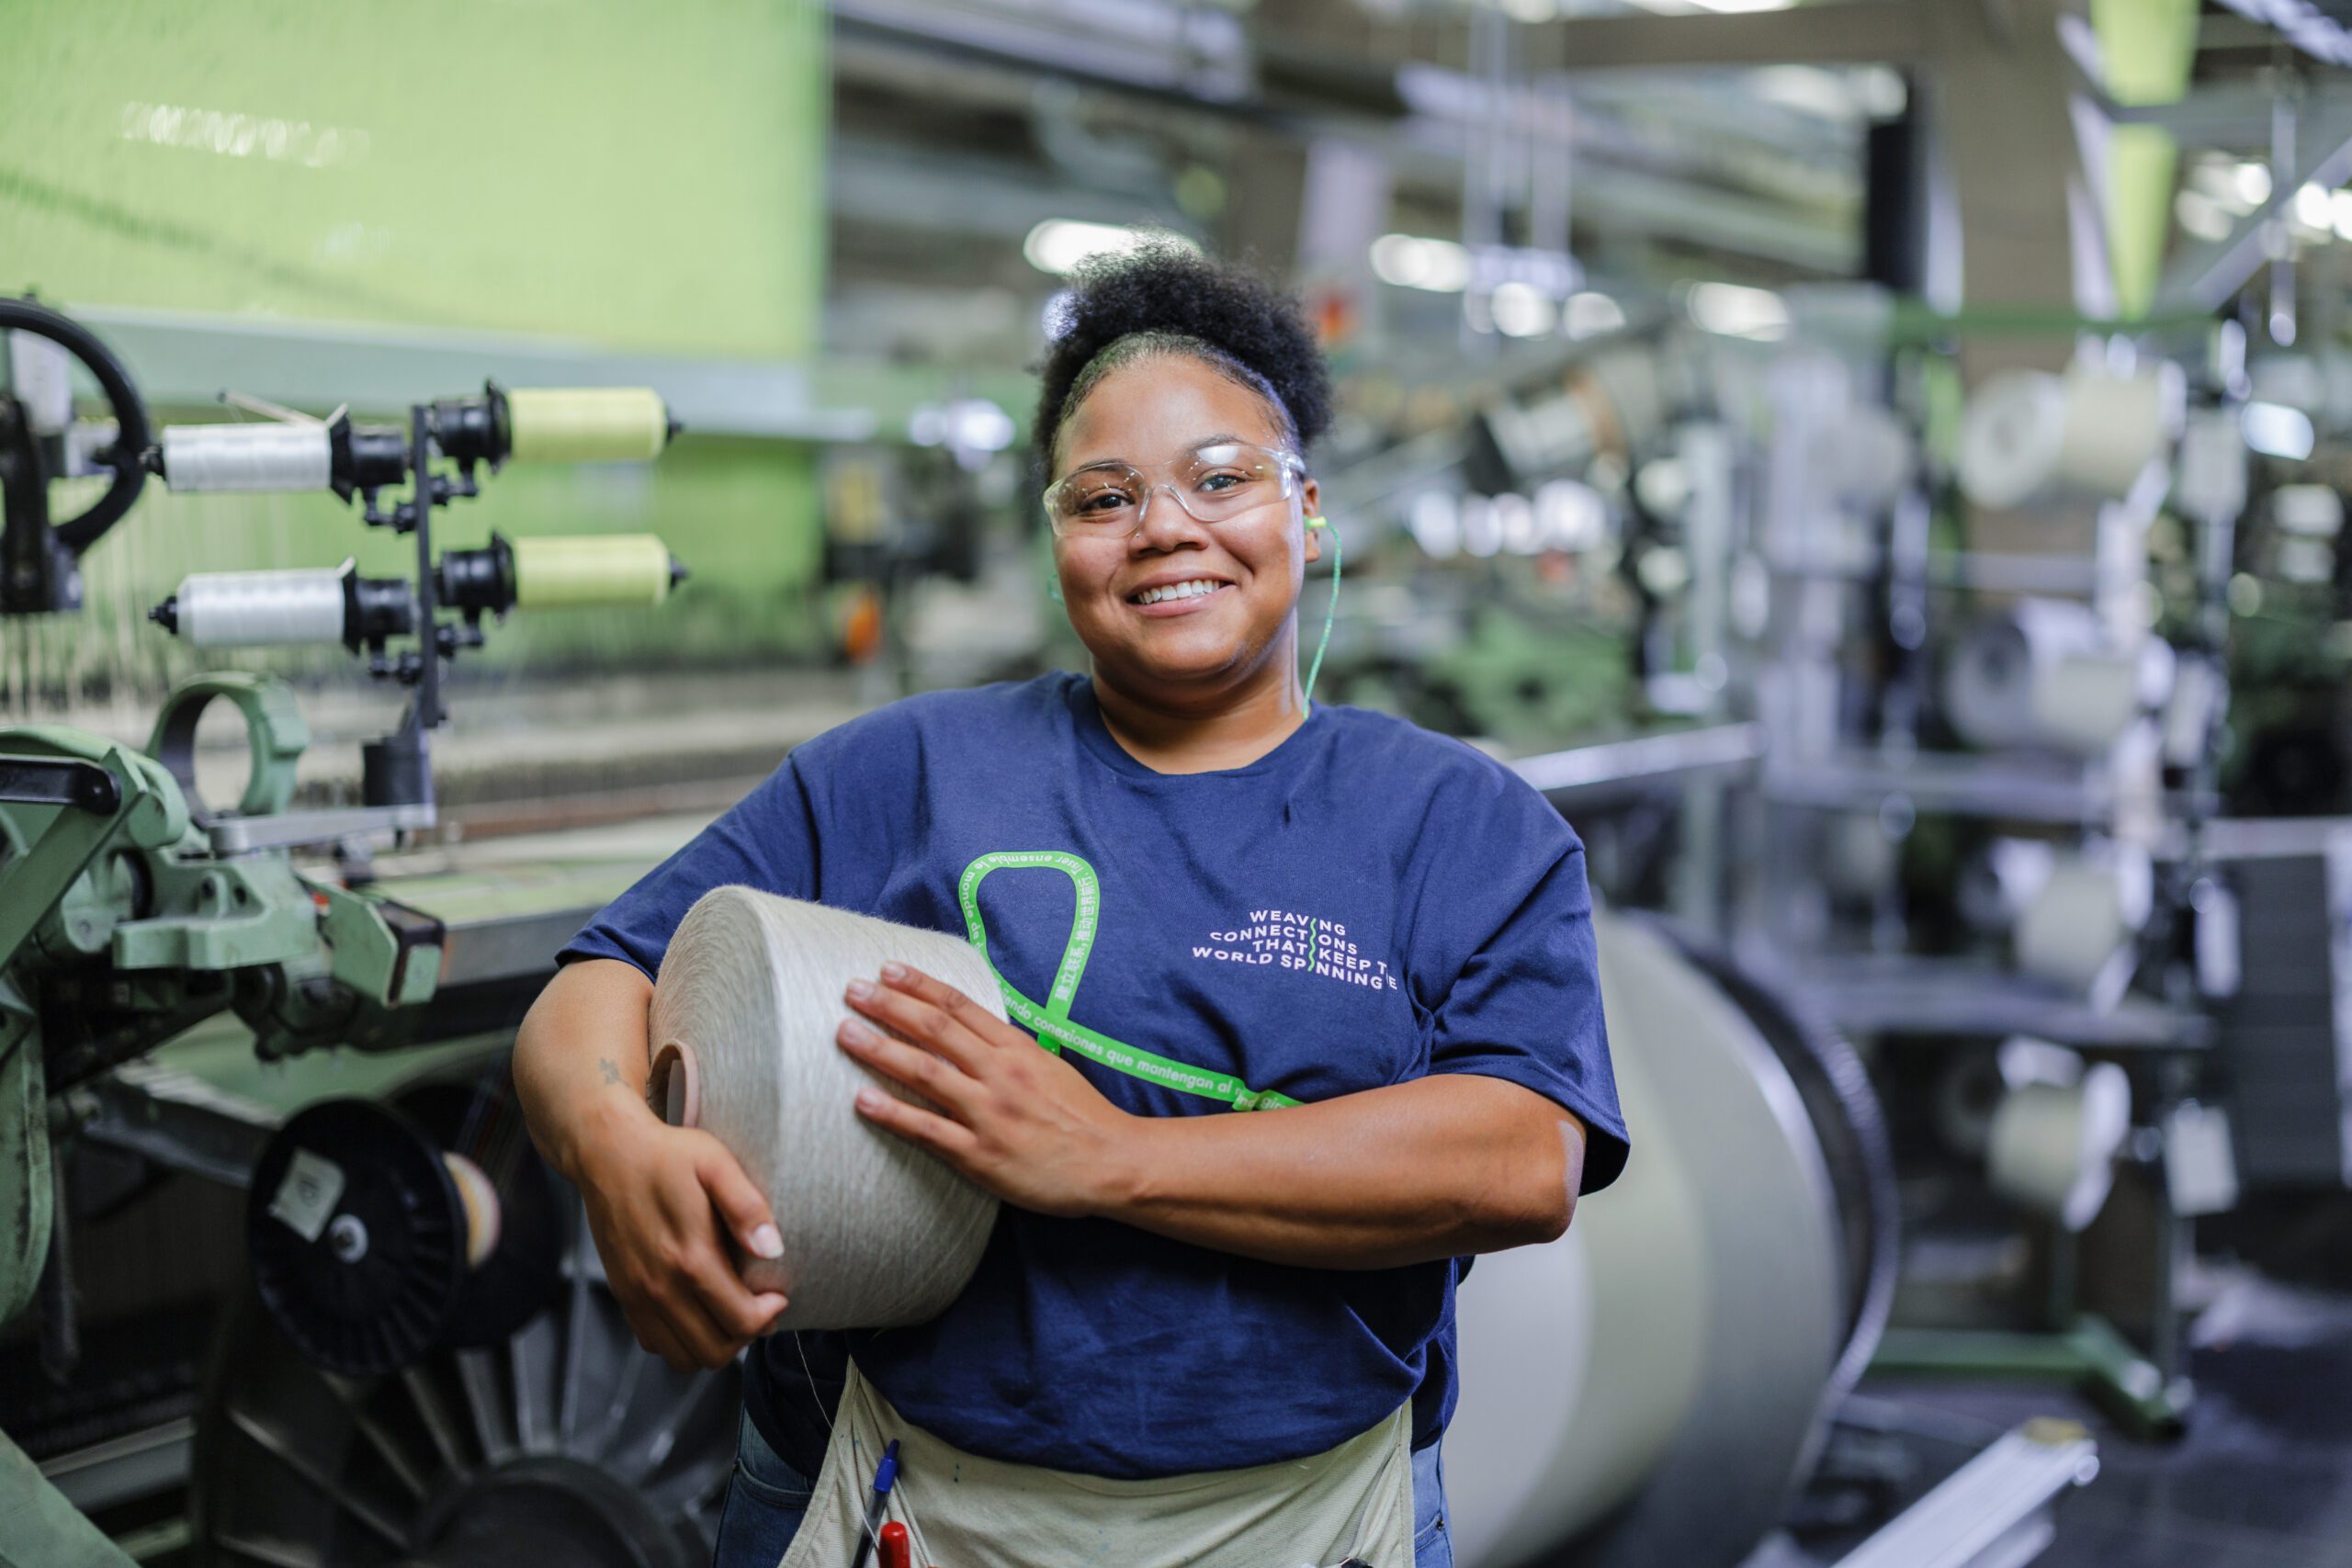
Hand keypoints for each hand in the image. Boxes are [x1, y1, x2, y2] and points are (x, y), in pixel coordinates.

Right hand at [572, 1101, 789, 1370]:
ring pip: (683, 1357)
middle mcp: (660, 1287)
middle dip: (746, 1335)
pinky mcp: (623, 1295)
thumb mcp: (716, 1164)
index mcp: (690, 1257)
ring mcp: (637, 1296)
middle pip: (714, 1350)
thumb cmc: (667, 1155)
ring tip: (730, 1313)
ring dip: (714, 1344)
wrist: (606, 1153)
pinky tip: (697, 1312)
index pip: (740, 1321)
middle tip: (758, 1307)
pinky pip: (654, 1344)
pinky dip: (680, 1342)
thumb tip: (773, 1249)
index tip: (777, 1295)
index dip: (769, 1316)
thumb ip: (746, 1207)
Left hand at [838, 963, 1137, 1217]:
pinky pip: (928, 1130)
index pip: (959, 1006)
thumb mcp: (1048, 1066)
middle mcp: (1000, 1074)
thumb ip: (1008, 1048)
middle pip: (935, 1030)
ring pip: (925, 1073)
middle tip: (851, 990)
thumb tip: (970, 1028)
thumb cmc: (1082, 1115)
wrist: (1111, 1162)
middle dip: (889, 1006)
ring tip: (845, 1033)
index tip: (887, 969)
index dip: (919, 985)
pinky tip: (862, 1101)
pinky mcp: (981, 1155)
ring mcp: (989, 1114)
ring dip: (880, 1050)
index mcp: (1017, 1048)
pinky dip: (893, 1113)